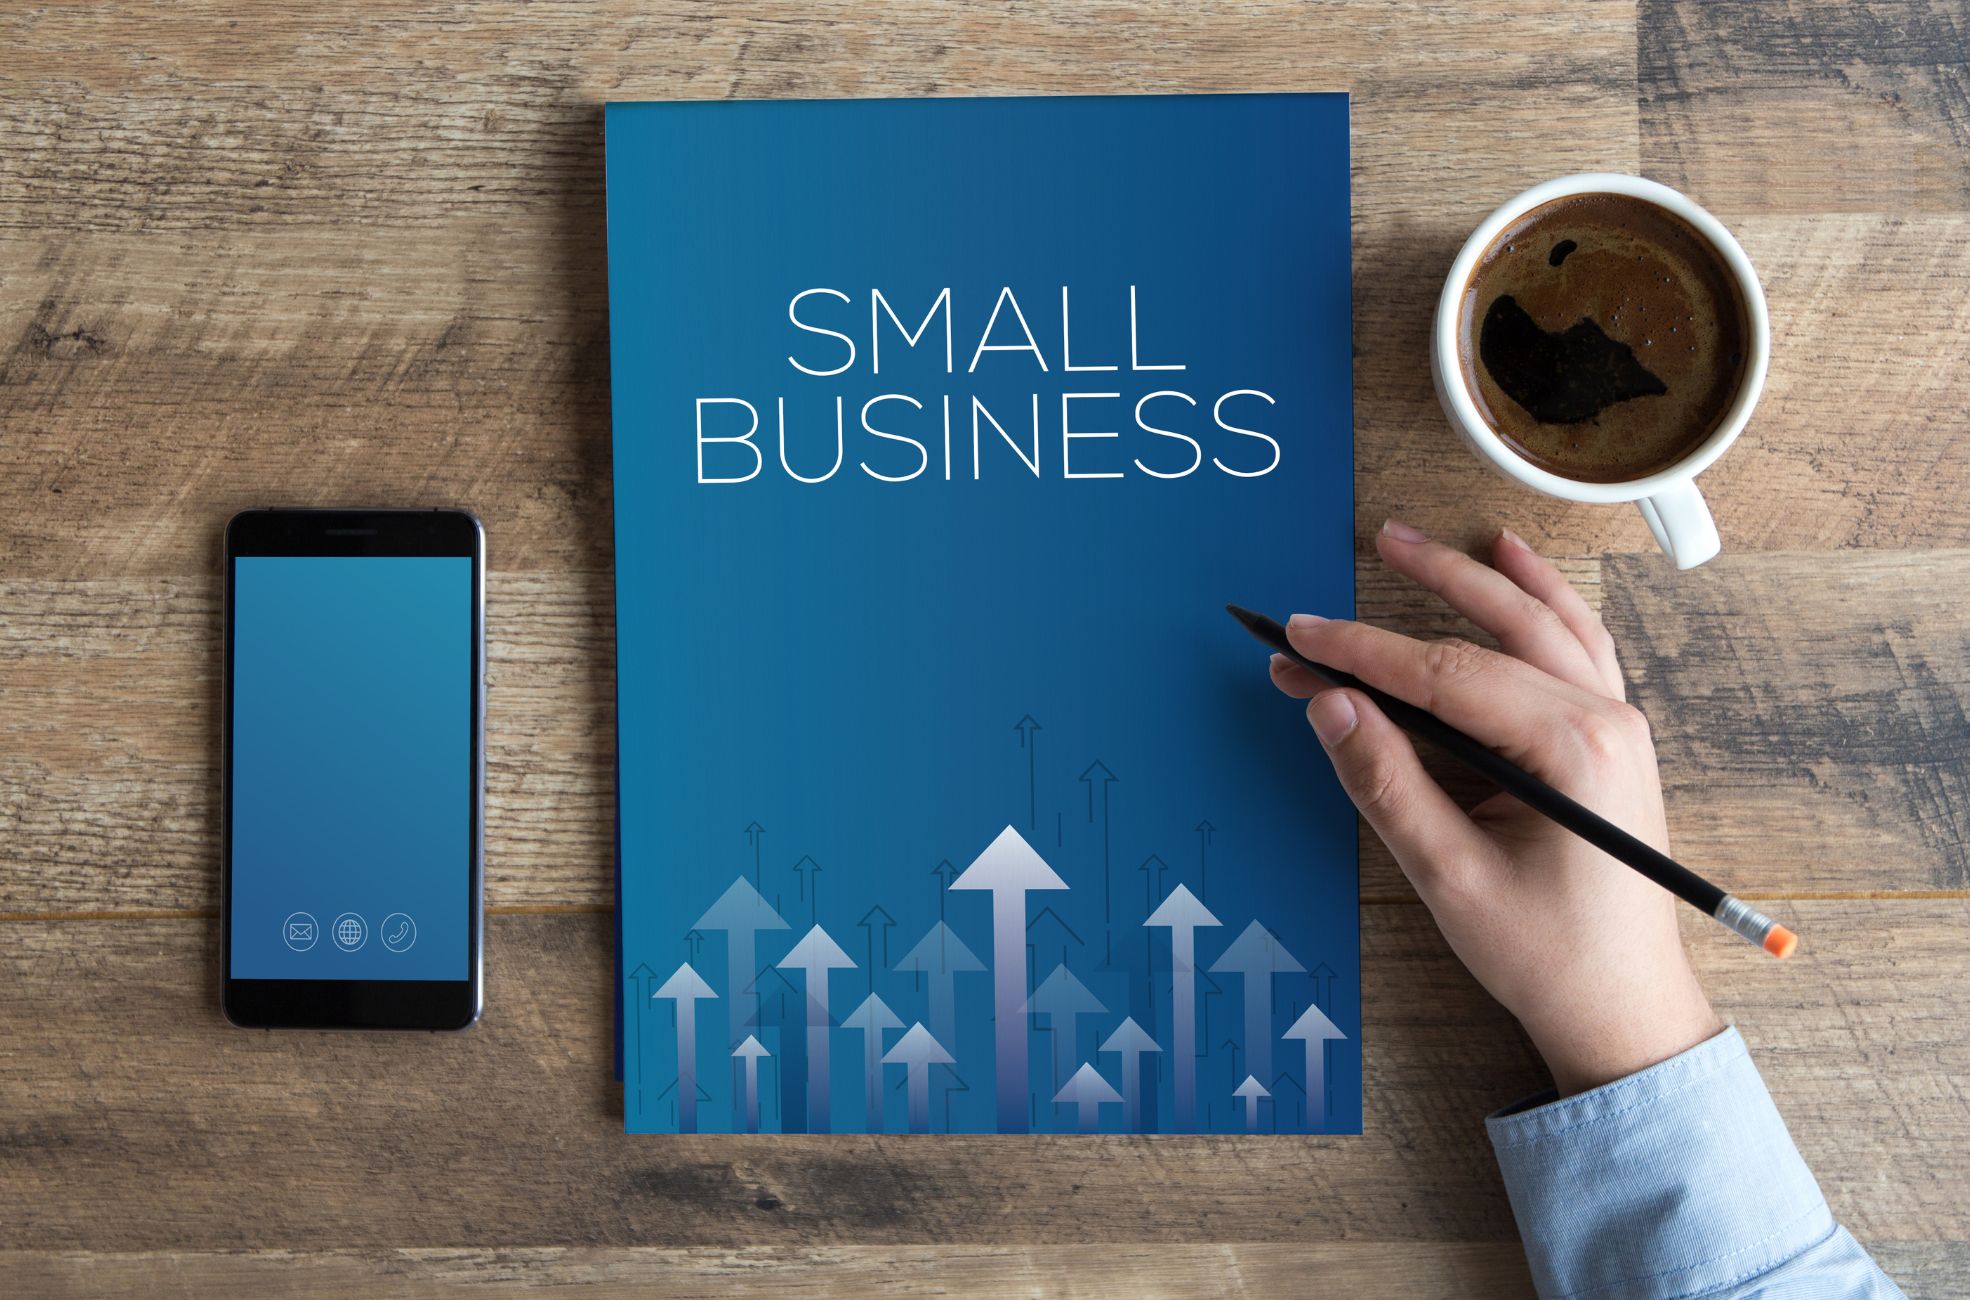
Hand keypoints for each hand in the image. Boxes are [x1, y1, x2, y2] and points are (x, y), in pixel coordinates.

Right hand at [1271, 520, 1721, 1095]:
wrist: (1625, 1008)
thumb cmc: (1546, 954)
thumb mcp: (1449, 876)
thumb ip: (1387, 782)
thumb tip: (1330, 706)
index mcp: (1572, 749)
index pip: (1446, 674)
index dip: (1363, 651)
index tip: (1299, 638)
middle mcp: (1605, 720)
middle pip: (1500, 629)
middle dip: (1424, 588)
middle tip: (1363, 550)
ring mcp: (1617, 726)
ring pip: (1544, 624)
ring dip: (1481, 578)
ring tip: (1420, 543)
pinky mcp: (1611, 741)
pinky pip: (1578, 646)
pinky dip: (1544, 601)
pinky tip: (1517, 567)